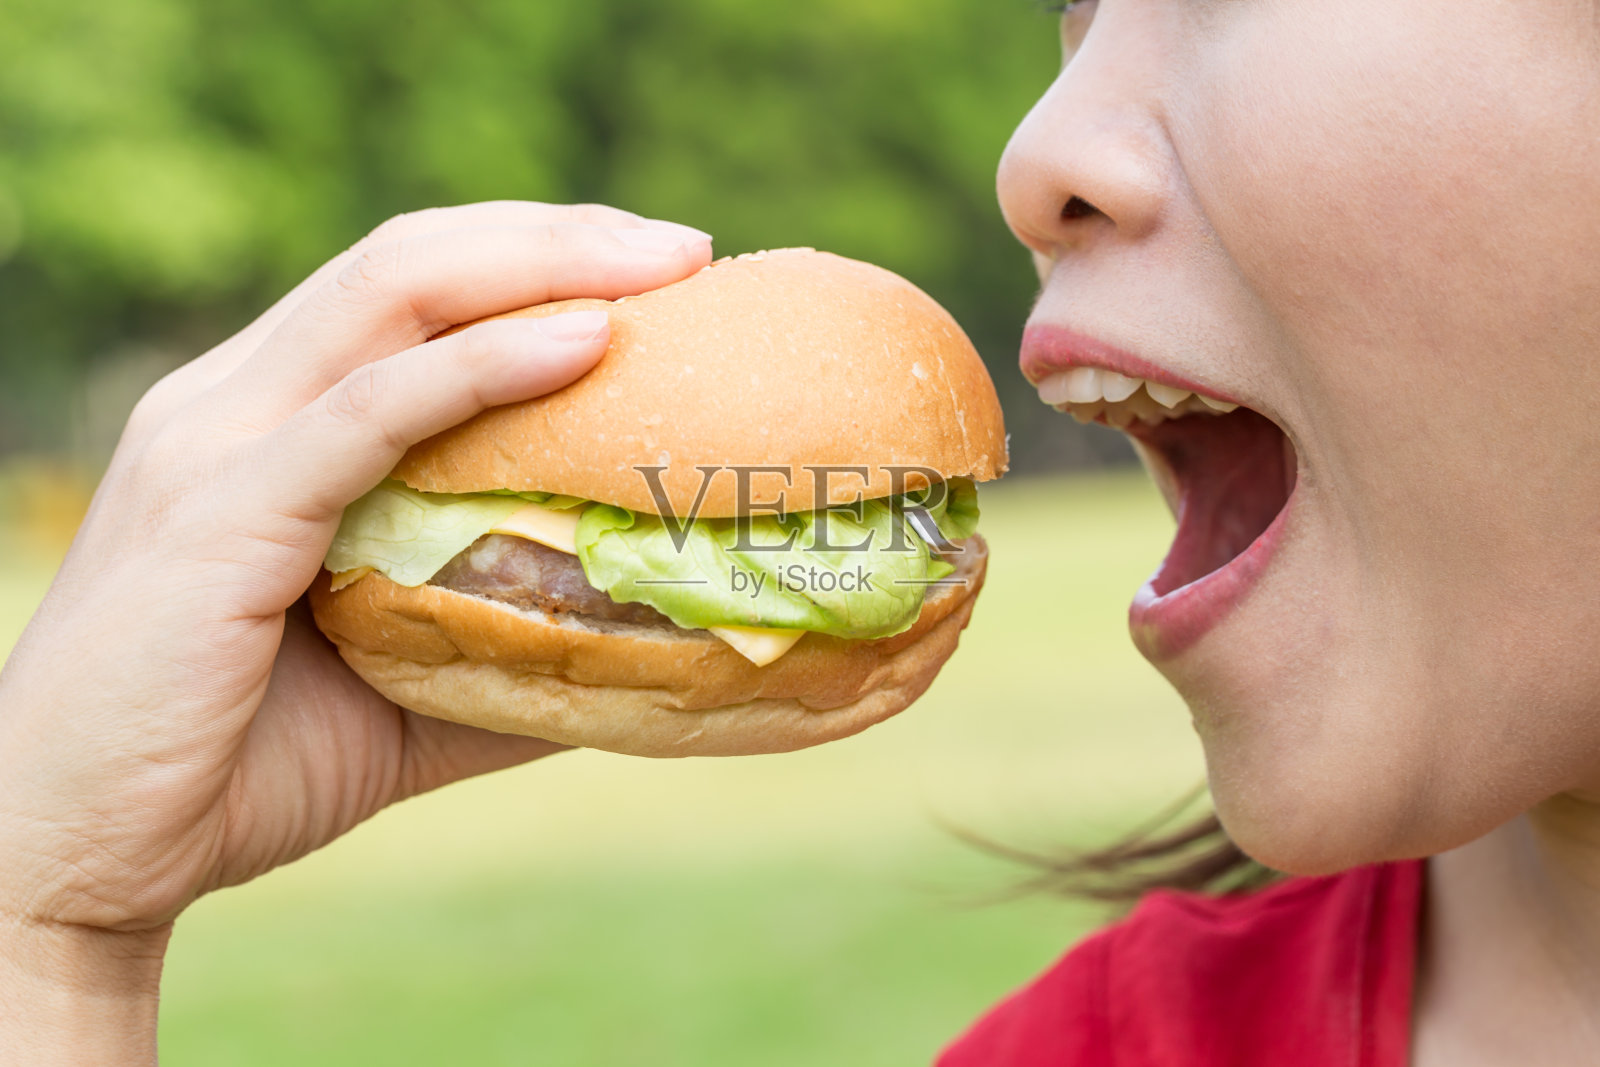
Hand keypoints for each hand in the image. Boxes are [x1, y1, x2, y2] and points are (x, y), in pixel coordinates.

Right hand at [0, 201, 711, 1061]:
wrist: (75, 858)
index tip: (661, 272)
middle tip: (689, 250)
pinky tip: (581, 341)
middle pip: (410, 262)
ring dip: (539, 266)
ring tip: (665, 267)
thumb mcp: (404, 683)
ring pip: (391, 299)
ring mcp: (219, 445)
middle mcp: (232, 401)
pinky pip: (367, 412)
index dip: (532, 257)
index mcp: (267, 420)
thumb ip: (505, 640)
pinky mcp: (219, 512)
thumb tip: (648, 643)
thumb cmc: (236, 765)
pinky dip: (481, 367)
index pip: (407, 290)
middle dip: (556, 236)